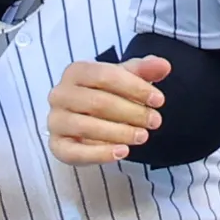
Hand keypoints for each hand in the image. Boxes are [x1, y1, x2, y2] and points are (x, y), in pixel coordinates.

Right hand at [46, 56, 169, 164]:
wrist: (83, 118)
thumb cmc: (106, 94)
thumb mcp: (125, 79)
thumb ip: (144, 70)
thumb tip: (164, 65)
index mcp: (75, 72)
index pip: (105, 76)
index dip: (134, 88)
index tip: (159, 100)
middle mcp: (60, 95)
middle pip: (98, 103)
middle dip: (131, 112)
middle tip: (155, 121)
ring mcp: (56, 121)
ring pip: (87, 127)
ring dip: (119, 133)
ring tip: (143, 136)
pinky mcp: (57, 146)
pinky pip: (75, 152)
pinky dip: (100, 154)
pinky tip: (123, 152)